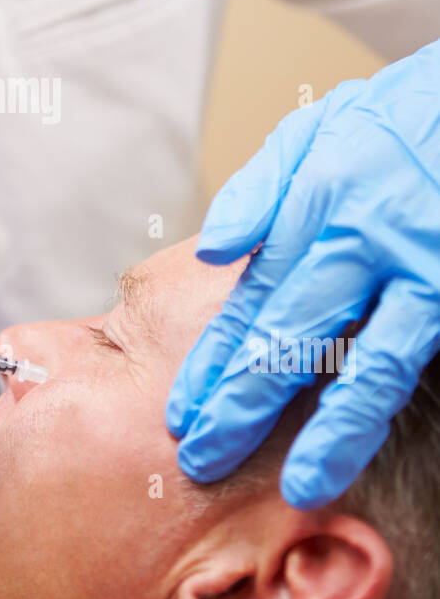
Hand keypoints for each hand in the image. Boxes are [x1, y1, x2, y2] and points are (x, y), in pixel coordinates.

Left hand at [166, 38, 439, 509]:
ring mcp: (418, 267)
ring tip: (297, 486)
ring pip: (364, 366)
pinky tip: (364, 445)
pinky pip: (410, 360)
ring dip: (327, 432)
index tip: (182, 410)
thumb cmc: (404, 113)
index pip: (251, 296)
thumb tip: (207, 249)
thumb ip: (260, 188)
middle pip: (290, 338)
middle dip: (242, 406)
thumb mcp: (320, 126)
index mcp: (316, 198)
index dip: (214, 360)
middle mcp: (361, 237)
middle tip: (203, 459)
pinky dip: (383, 408)